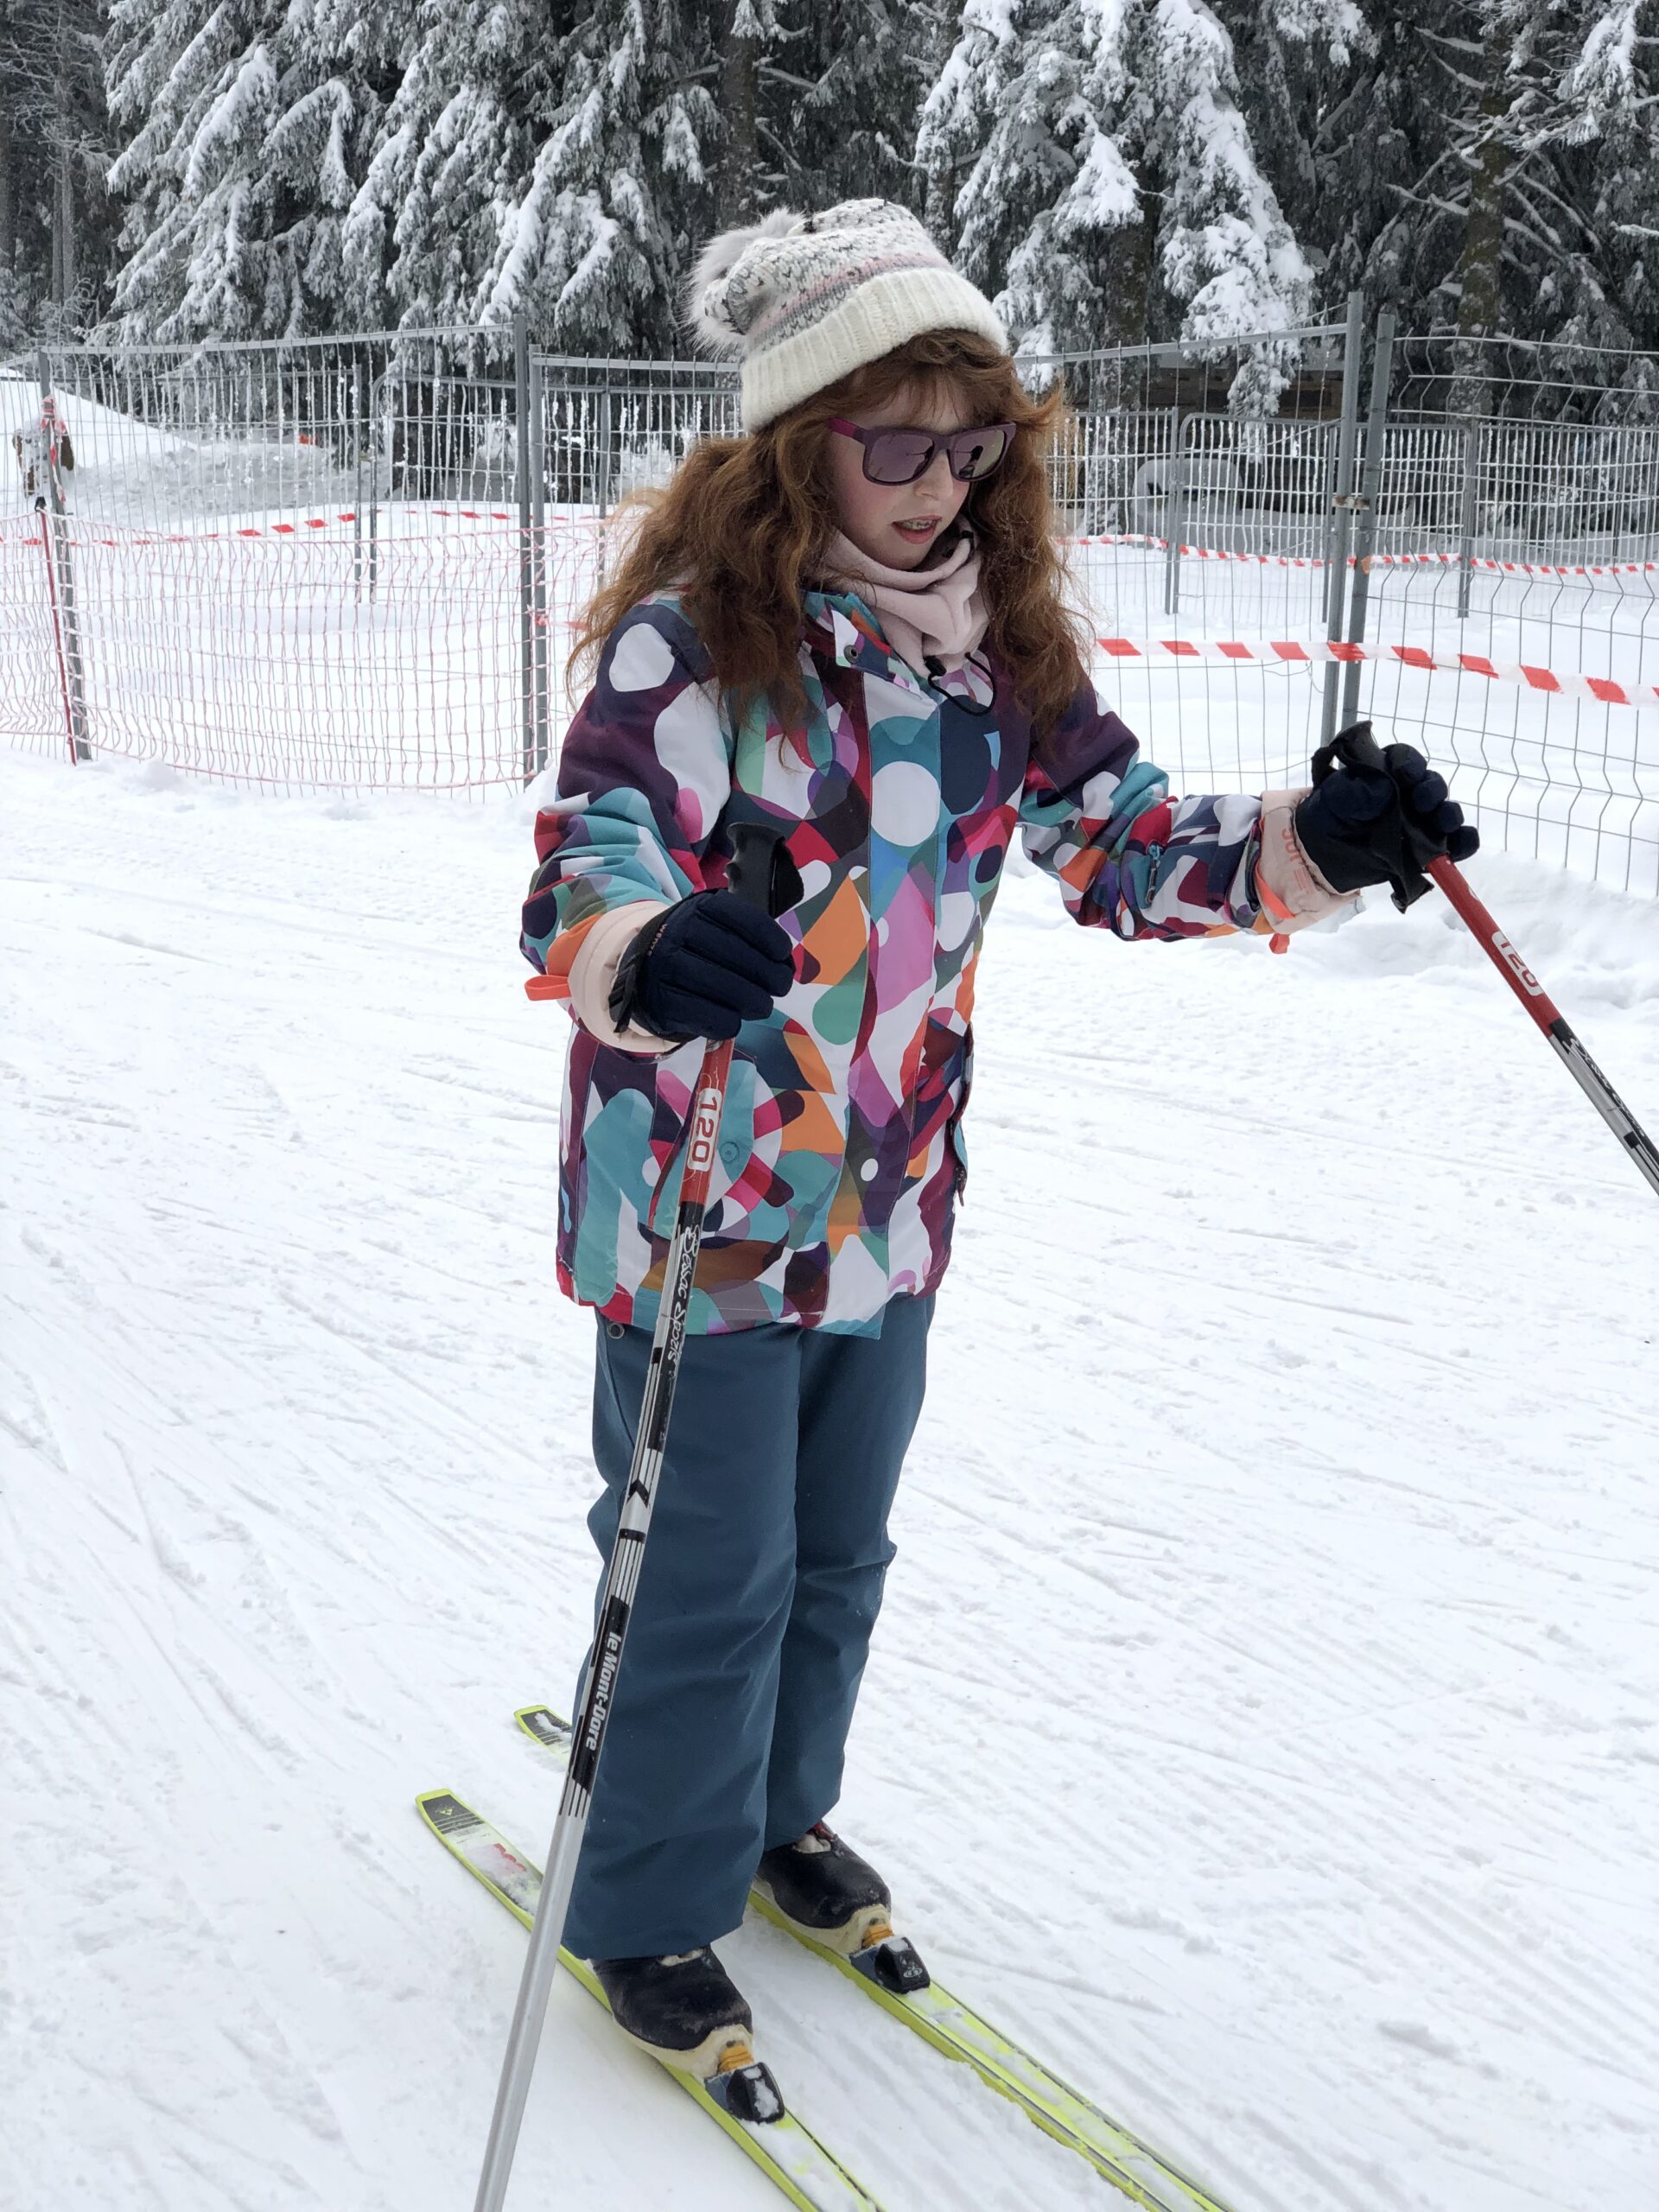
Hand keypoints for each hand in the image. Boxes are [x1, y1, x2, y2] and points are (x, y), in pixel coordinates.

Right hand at [610, 890, 794, 1043]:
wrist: (645, 975)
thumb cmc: (695, 951)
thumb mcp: (717, 930)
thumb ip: (750, 940)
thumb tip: (786, 969)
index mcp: (700, 908)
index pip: (742, 918)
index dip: (770, 938)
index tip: (783, 955)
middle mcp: (679, 930)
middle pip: (736, 954)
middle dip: (768, 975)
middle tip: (780, 988)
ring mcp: (666, 965)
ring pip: (724, 986)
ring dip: (753, 1001)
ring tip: (762, 1006)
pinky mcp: (661, 999)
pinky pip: (708, 1016)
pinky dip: (729, 1022)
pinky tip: (734, 1021)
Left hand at [1295, 729, 1478, 895]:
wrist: (1322, 857)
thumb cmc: (1329, 819)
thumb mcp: (1335, 802)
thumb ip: (1356, 793)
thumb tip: (1383, 790)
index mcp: (1386, 773)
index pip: (1406, 760)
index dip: (1410, 765)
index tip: (1405, 777)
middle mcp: (1408, 794)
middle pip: (1432, 786)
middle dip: (1433, 791)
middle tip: (1423, 803)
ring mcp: (1420, 822)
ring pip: (1446, 813)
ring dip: (1449, 816)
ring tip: (1443, 824)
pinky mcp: (1427, 848)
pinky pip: (1455, 844)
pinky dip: (1463, 843)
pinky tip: (1456, 848)